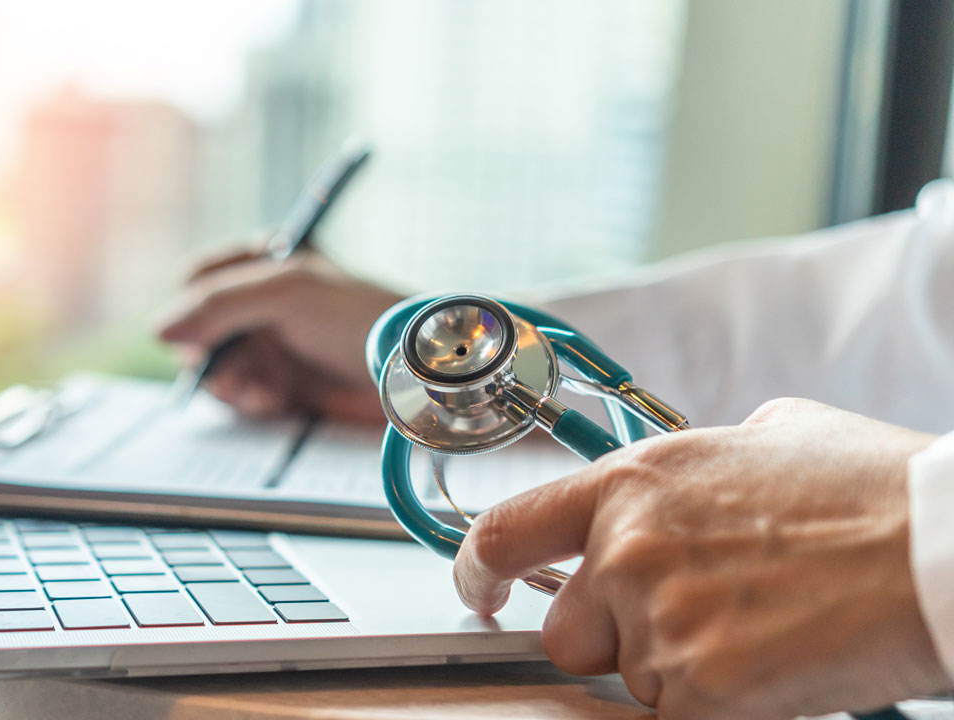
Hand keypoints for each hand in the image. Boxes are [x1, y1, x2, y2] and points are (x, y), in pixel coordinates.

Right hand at [157, 244, 402, 421]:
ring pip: (215, 366)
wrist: (411, 374)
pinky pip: (241, 395)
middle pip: (197, 328)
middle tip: (229, 369)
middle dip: (208, 353)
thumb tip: (158, 331)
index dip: (193, 306)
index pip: (197, 278)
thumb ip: (217, 305)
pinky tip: (273, 403)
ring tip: (259, 391)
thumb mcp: (285, 293)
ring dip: (228, 382)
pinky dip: (249, 401)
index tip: (202, 330)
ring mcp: (272, 344)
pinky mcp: (283, 384)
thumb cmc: (357, 318)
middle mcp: (262, 301)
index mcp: (263, 262)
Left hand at [453, 398, 947, 718]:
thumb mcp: (770, 436)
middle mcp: (628, 550)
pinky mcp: (700, 689)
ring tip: (761, 634)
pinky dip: (718, 708)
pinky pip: (676, 717)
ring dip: (682, 673)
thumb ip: (705, 462)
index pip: (509, 531)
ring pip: (633, 681)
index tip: (482, 589)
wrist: (939, 547)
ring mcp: (659, 621)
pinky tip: (772, 672)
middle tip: (692, 624)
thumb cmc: (872, 492)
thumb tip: (701, 476)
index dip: (480, 569)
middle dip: (614, 640)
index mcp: (633, 484)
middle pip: (566, 634)